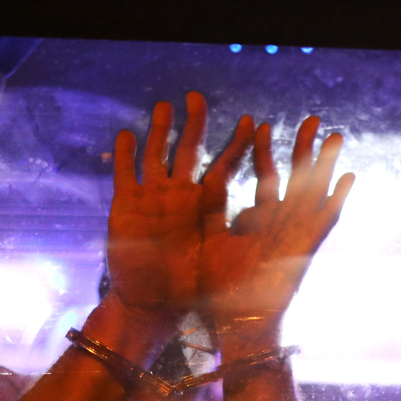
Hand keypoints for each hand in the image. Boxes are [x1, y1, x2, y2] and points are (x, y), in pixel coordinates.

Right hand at [107, 93, 252, 320]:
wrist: (154, 303)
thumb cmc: (190, 283)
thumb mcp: (222, 252)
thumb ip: (243, 229)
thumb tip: (275, 212)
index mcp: (204, 203)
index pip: (225, 166)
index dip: (238, 144)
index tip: (253, 121)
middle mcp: (179, 194)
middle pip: (188, 150)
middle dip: (193, 124)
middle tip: (197, 97)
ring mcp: (151, 198)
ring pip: (155, 154)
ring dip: (159, 131)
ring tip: (164, 106)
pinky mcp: (124, 207)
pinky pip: (124, 174)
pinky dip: (124, 155)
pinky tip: (127, 135)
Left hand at [199, 113, 353, 351]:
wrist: (235, 321)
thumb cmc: (219, 288)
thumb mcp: (210, 237)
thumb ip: (213, 208)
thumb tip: (210, 175)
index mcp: (259, 221)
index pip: (265, 177)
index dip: (263, 150)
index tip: (258, 123)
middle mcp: (282, 223)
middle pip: (296, 176)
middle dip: (302, 146)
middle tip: (311, 118)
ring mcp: (297, 233)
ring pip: (315, 191)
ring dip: (326, 163)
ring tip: (335, 135)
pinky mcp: (307, 245)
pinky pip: (325, 218)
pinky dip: (338, 197)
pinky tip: (350, 176)